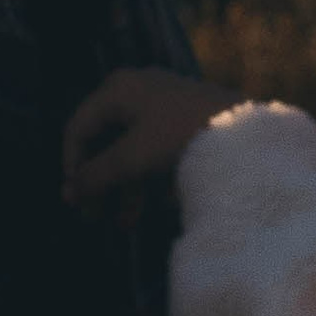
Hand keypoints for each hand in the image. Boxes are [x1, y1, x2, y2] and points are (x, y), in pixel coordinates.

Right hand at [63, 66, 237, 214]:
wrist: (246, 133)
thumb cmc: (181, 137)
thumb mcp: (132, 159)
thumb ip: (96, 176)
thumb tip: (69, 194)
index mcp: (117, 90)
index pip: (78, 129)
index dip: (72, 167)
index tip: (75, 201)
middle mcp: (137, 91)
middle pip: (105, 143)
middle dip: (99, 184)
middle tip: (94, 219)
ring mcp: (163, 106)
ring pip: (131, 151)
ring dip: (124, 190)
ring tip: (124, 225)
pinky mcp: (185, 124)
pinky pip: (156, 153)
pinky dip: (149, 180)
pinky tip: (153, 210)